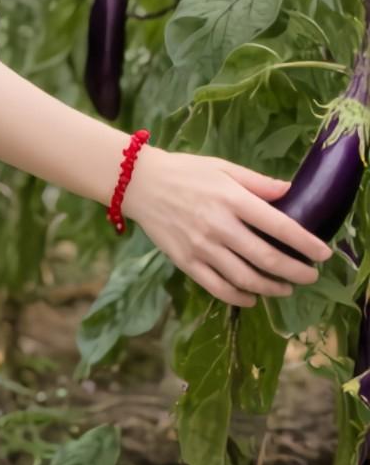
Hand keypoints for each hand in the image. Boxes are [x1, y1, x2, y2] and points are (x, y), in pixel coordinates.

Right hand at [123, 145, 331, 305]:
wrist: (140, 183)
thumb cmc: (185, 172)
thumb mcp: (223, 167)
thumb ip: (257, 182)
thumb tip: (290, 191)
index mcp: (232, 199)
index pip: (278, 226)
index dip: (305, 243)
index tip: (323, 254)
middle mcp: (219, 226)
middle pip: (266, 258)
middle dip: (295, 272)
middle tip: (309, 276)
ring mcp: (201, 247)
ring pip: (245, 279)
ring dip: (272, 288)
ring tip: (286, 288)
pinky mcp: (186, 262)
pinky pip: (218, 288)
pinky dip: (239, 297)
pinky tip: (252, 297)